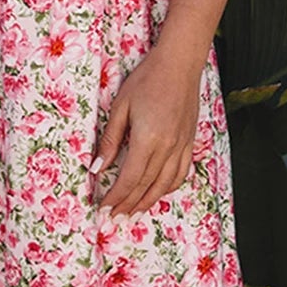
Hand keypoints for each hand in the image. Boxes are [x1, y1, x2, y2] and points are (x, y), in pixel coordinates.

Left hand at [91, 41, 204, 216]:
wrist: (180, 64)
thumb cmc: (147, 80)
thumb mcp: (120, 107)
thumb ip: (110, 140)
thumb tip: (96, 168)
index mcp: (148, 139)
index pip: (129, 179)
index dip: (115, 198)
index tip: (103, 210)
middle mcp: (168, 147)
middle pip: (146, 187)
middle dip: (128, 207)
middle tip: (113, 222)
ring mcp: (182, 146)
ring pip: (164, 185)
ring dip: (147, 203)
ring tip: (132, 216)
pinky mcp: (189, 142)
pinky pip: (180, 174)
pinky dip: (167, 188)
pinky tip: (156, 194)